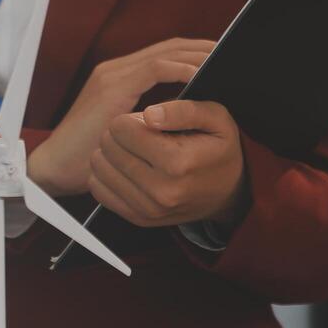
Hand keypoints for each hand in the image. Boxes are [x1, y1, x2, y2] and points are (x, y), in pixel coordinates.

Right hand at [28, 38, 215, 196]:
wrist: (54, 168)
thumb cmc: (87, 156)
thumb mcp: (124, 132)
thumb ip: (146, 118)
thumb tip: (177, 116)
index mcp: (117, 77)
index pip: (164, 53)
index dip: (194, 53)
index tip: (220, 61)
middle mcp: (114, 70)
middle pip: (169, 46)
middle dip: (203, 48)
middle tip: (230, 54)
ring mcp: (112, 76)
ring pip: (166, 52)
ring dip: (197, 55)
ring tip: (222, 62)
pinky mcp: (113, 88)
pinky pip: (156, 68)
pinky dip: (181, 69)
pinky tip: (200, 75)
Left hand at [88, 101, 248, 228]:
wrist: (228, 192)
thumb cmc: (219, 150)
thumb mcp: (216, 119)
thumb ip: (184, 110)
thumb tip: (150, 114)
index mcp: (179, 162)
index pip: (123, 129)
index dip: (129, 120)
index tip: (142, 123)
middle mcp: (162, 189)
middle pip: (109, 147)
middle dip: (118, 135)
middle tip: (137, 135)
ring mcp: (148, 208)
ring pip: (99, 168)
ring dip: (109, 154)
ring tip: (130, 150)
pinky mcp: (138, 218)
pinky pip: (99, 190)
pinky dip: (105, 174)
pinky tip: (123, 167)